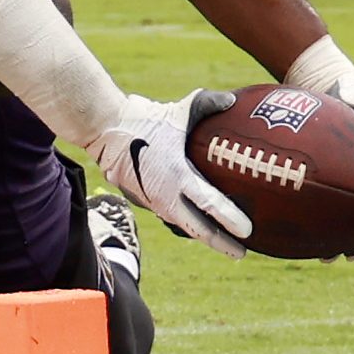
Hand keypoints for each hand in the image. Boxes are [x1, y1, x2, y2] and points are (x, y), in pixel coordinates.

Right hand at [91, 90, 251, 258]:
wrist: (104, 128)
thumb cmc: (144, 119)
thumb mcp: (180, 110)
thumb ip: (209, 104)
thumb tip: (232, 101)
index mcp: (178, 177)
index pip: (211, 205)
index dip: (231, 220)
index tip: (249, 232)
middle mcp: (165, 196)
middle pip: (198, 230)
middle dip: (221, 243)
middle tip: (241, 253)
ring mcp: (152, 201)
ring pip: (183, 226)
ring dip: (203, 234)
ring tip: (223, 241)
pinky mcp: (142, 199)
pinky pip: (169, 216)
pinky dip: (186, 222)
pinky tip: (195, 221)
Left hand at [283, 41, 353, 250]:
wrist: (322, 85)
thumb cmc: (345, 90)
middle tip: (348, 256)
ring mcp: (344, 180)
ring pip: (344, 219)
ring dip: (337, 240)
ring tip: (323, 258)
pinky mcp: (323, 179)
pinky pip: (321, 207)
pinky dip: (314, 224)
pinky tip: (298, 238)